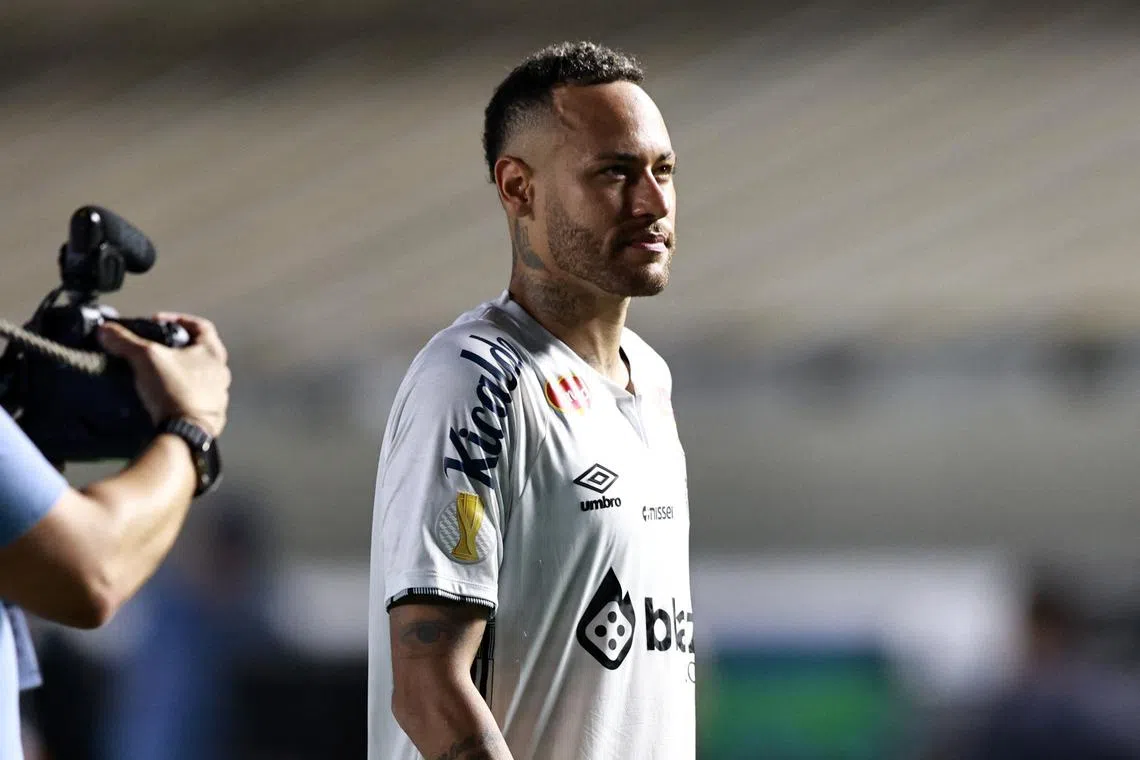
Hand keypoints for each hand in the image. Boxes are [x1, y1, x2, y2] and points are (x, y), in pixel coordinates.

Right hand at [98, 312, 230, 437]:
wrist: (185, 433)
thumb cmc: (174, 390)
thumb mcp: (146, 358)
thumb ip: (125, 341)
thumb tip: (105, 330)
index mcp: (213, 353)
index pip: (200, 325)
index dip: (177, 319)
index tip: (157, 321)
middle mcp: (221, 372)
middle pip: (200, 351)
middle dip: (176, 348)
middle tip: (155, 349)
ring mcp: (219, 395)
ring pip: (199, 376)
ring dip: (180, 372)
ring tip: (156, 374)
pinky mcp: (211, 415)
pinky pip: (195, 399)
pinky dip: (181, 394)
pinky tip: (163, 397)